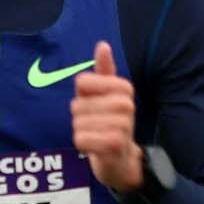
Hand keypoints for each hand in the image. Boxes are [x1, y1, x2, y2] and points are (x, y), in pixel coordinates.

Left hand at [71, 42, 143, 190]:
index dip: (81, 95)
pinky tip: (95, 147)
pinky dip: (82, 144)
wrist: (121, 159)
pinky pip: (80, 139)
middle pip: (77, 104)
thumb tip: (102, 45)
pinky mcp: (115, 144)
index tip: (95, 104)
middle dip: (79, 117)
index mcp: (123, 87)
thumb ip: (103, 70)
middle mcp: (126, 104)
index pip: (82, 81)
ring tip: (97, 135)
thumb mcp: (107, 94)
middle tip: (96, 124)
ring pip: (78, 123)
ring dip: (81, 132)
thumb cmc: (111, 121)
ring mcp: (123, 124)